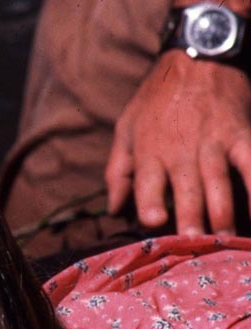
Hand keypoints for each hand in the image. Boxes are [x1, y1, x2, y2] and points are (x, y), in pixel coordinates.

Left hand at [105, 51, 250, 234]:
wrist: (197, 58)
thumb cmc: (155, 99)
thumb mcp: (125, 129)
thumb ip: (117, 171)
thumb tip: (113, 210)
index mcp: (149, 153)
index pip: (147, 187)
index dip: (150, 206)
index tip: (155, 224)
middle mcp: (180, 151)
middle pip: (186, 192)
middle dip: (191, 221)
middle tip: (195, 246)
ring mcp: (213, 144)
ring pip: (218, 185)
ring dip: (222, 215)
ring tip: (224, 240)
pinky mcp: (240, 134)